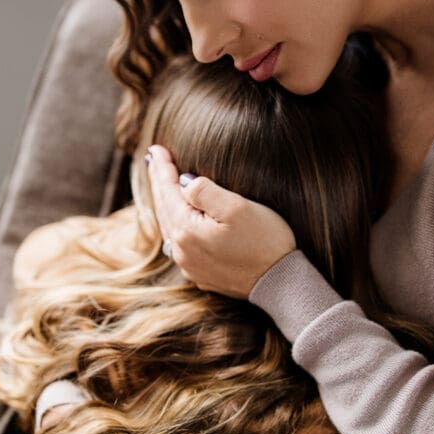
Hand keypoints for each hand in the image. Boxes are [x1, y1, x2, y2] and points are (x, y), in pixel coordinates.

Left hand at [147, 145, 296, 297]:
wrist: (281, 283)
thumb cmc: (265, 242)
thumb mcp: (237, 208)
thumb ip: (204, 191)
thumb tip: (184, 183)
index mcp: (186, 231)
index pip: (168, 191)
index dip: (162, 168)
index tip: (155, 149)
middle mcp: (181, 251)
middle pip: (164, 209)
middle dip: (159, 183)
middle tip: (153, 159)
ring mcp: (189, 265)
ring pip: (170, 227)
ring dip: (165, 203)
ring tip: (161, 185)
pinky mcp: (201, 274)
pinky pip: (180, 243)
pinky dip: (176, 224)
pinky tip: (178, 217)